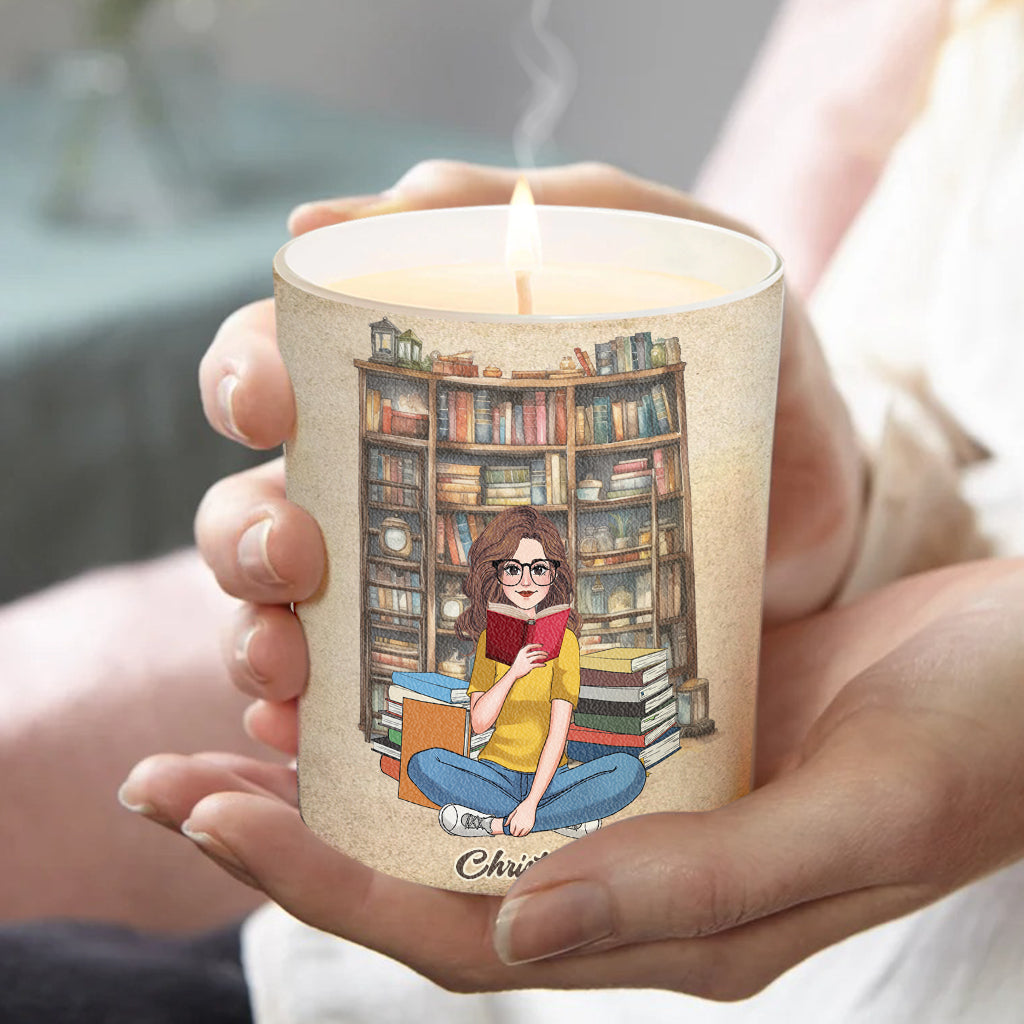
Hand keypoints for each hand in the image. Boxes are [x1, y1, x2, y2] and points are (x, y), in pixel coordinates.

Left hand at [121, 558, 1023, 997]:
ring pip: (469, 778)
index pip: (455, 926)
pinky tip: (391, 631)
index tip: (205, 811)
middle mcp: (633, 853)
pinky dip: (449, 679)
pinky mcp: (663, 697)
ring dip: (358, 748)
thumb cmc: (982, 741)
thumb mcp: (857, 814)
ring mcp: (643, 773)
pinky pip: (530, 700)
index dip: (322, 880)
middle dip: (296, 821)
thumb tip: (518, 935)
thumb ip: (702, 889)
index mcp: (666, 918)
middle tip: (171, 767)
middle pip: (432, 855)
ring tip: (252, 690)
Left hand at [505, 799, 537, 837]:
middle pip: (516, 834)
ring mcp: (525, 826)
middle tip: (516, 831)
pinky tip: (523, 830)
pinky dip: (524, 833)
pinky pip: (526, 833)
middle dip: (515, 833)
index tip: (513, 830)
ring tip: (519, 831)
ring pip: (521, 835)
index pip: (511, 831)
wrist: (530, 804)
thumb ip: (509, 819)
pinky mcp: (530, 826)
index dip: (511, 831)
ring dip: (520, 834)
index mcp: (514, 821)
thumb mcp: (513, 812)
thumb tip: (505, 825)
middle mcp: (519, 825)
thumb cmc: (521, 807)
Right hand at [509, 643, 547, 681]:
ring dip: (542, 656)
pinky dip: (541, 664)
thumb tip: (536, 652)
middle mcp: (524, 656)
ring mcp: (526, 661)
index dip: (536, 645)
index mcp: (521, 652)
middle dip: (542, 652)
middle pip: (535, 652)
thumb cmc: (518, 664)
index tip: (542, 645)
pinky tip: (544, 664)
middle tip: (547, 653)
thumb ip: (526, 654)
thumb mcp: (520, 657)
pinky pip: (537, 665)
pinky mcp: (528, 667)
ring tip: (546, 657)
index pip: (530, 646)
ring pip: (537, 657)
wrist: (513, 672)